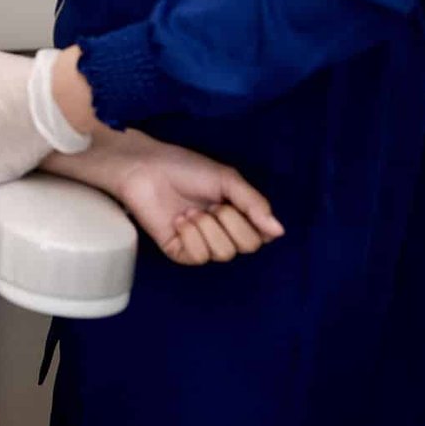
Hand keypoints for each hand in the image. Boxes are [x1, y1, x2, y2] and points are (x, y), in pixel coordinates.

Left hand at [45, 129, 285, 264]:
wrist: (146, 168)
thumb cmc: (184, 168)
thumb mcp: (227, 180)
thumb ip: (254, 204)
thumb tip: (279, 231)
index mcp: (237, 215)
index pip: (263, 236)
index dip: (254, 221)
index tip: (235, 202)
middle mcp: (222, 232)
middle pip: (246, 247)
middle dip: (230, 222)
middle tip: (210, 204)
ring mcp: (200, 243)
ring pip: (223, 254)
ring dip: (207, 227)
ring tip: (190, 210)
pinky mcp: (179, 251)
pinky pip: (198, 257)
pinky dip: (191, 237)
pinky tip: (179, 221)